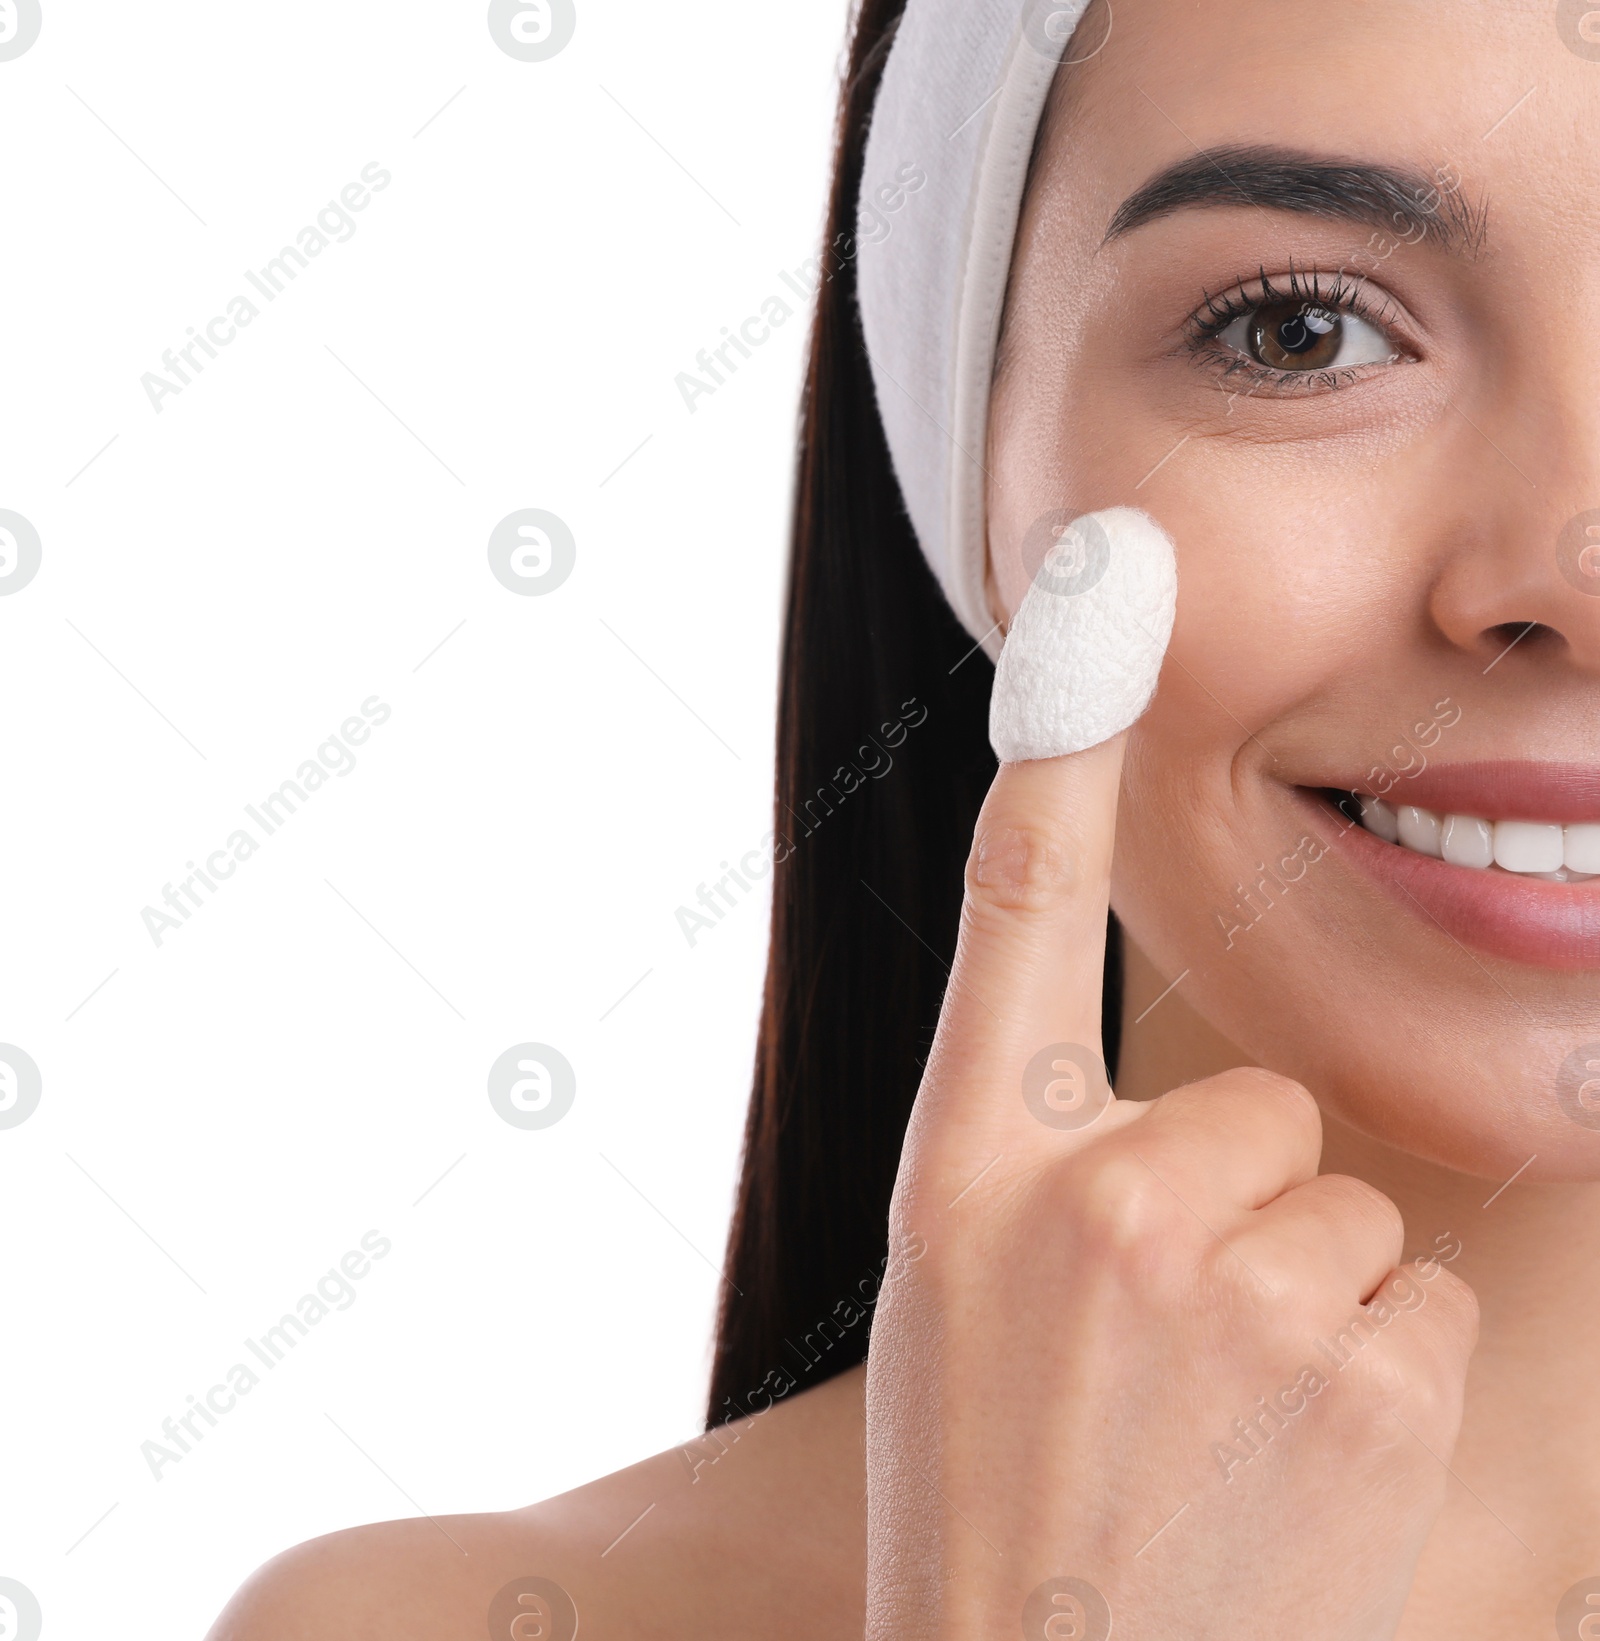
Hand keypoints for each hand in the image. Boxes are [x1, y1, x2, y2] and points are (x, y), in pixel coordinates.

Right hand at [864, 738, 1478, 1639]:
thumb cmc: (992, 1488)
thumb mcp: (958, 1295)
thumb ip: (1043, 1157)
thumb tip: (1168, 1100)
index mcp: (971, 1165)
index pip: (1017, 902)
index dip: (1060, 734)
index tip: (1099, 580)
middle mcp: (1098, 1196)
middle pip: (1252, 1105)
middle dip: (1232, 1207)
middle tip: (1159, 1350)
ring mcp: (1238, 1284)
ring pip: (1337, 1207)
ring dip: (1299, 1299)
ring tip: (1214, 1429)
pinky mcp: (1374, 1374)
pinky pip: (1410, 1297)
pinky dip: (1371, 1370)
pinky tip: (1285, 1471)